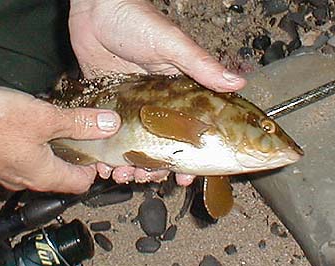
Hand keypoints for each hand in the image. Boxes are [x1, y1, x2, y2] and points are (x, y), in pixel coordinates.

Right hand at [0, 85, 119, 193]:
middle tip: (86, 137)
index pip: (80, 184)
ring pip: (41, 167)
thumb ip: (80, 123)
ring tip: (62, 129)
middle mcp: (24, 180)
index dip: (94, 170)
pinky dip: (35, 147)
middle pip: (61, 176)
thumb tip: (109, 125)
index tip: (100, 152)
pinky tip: (33, 128)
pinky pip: (22, 159)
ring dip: (55, 152)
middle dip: (76, 159)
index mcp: (43, 176)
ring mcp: (6, 173)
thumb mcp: (45, 118)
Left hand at [69, 0, 246, 185]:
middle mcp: (155, 105)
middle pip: (159, 147)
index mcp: (176, 93)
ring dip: (130, 166)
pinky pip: (107, 137)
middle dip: (155, 168)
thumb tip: (238, 83)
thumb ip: (201, 65)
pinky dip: (105, 154)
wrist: (96, 8)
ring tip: (123, 177)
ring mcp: (129, 108)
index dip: (189, 157)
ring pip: (133, 147)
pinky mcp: (107, 106)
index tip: (187, 177)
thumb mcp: (172, 44)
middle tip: (148, 179)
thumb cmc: (136, 20)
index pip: (188, 132)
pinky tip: (102, 166)